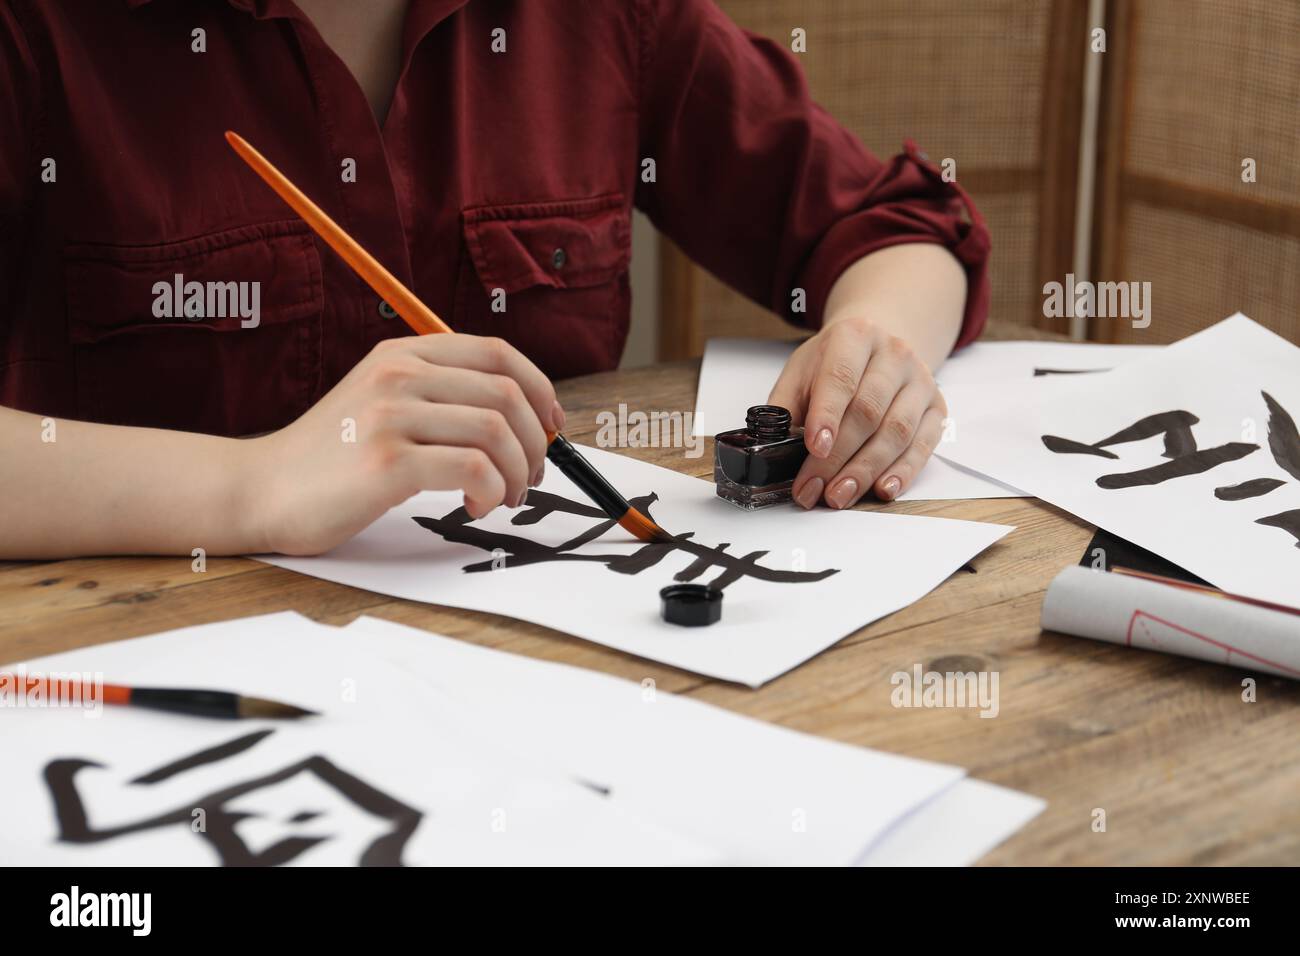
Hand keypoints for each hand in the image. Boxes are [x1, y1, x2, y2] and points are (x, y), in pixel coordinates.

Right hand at [247, 335, 562, 554]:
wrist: (259, 490)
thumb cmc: (330, 459)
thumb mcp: (380, 401)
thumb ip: (437, 395)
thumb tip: (524, 417)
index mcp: (403, 353)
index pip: (498, 353)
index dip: (540, 389)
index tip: (552, 426)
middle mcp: (398, 374)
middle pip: (506, 394)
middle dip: (536, 442)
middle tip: (530, 478)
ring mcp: (391, 415)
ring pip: (495, 431)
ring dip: (517, 472)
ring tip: (503, 498)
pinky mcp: (387, 462)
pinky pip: (473, 469)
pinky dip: (491, 492)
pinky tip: (477, 507)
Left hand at [769, 315, 946, 508]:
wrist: (877, 346)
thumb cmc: (833, 364)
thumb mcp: (802, 372)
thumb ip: (785, 407)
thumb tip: (771, 449)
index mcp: (854, 336)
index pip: (840, 378)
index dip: (827, 415)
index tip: (814, 447)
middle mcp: (894, 354)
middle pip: (868, 412)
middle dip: (838, 457)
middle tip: (814, 488)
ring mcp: (920, 381)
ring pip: (896, 432)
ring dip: (866, 471)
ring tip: (839, 496)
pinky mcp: (936, 408)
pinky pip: (923, 445)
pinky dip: (903, 472)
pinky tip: (882, 490)